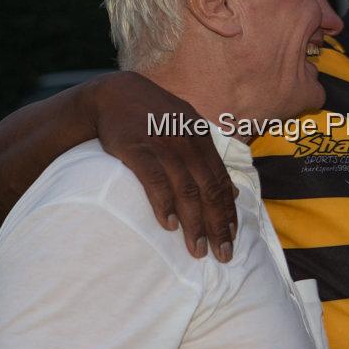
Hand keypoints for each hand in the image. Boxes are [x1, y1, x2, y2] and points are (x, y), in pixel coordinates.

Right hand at [87, 71, 237, 260]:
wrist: (114, 94)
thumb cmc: (153, 116)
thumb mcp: (188, 130)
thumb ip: (211, 161)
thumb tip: (235, 192)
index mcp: (202, 139)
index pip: (220, 182)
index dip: (228, 212)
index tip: (232, 238)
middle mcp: (187, 142)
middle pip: (208, 190)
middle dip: (217, 225)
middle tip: (222, 255)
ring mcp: (163, 145)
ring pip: (186, 190)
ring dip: (194, 223)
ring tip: (197, 249)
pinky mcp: (137, 149)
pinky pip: (155, 180)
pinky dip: (163, 204)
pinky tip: (168, 225)